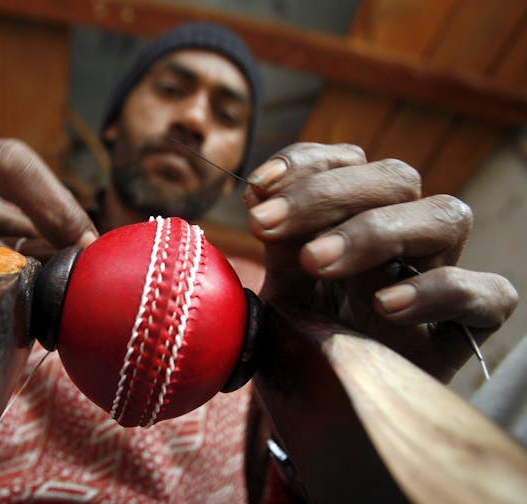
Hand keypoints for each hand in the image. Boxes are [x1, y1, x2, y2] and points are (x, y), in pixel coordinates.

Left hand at [244, 142, 516, 380]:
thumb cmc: (300, 349)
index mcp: (353, 222)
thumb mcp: (278, 292)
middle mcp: (401, 240)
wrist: (323, 418)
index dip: (307, 162)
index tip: (258, 186)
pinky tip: (383, 308)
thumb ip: (279, 246)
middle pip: (396, 178)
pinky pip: (486, 293)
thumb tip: (262, 195)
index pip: (350, 163)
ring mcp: (437, 278)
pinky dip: (438, 290)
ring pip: (447, 216)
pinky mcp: (465, 327)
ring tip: (315, 264)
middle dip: (326, 194)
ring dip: (374, 231)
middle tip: (267, 226)